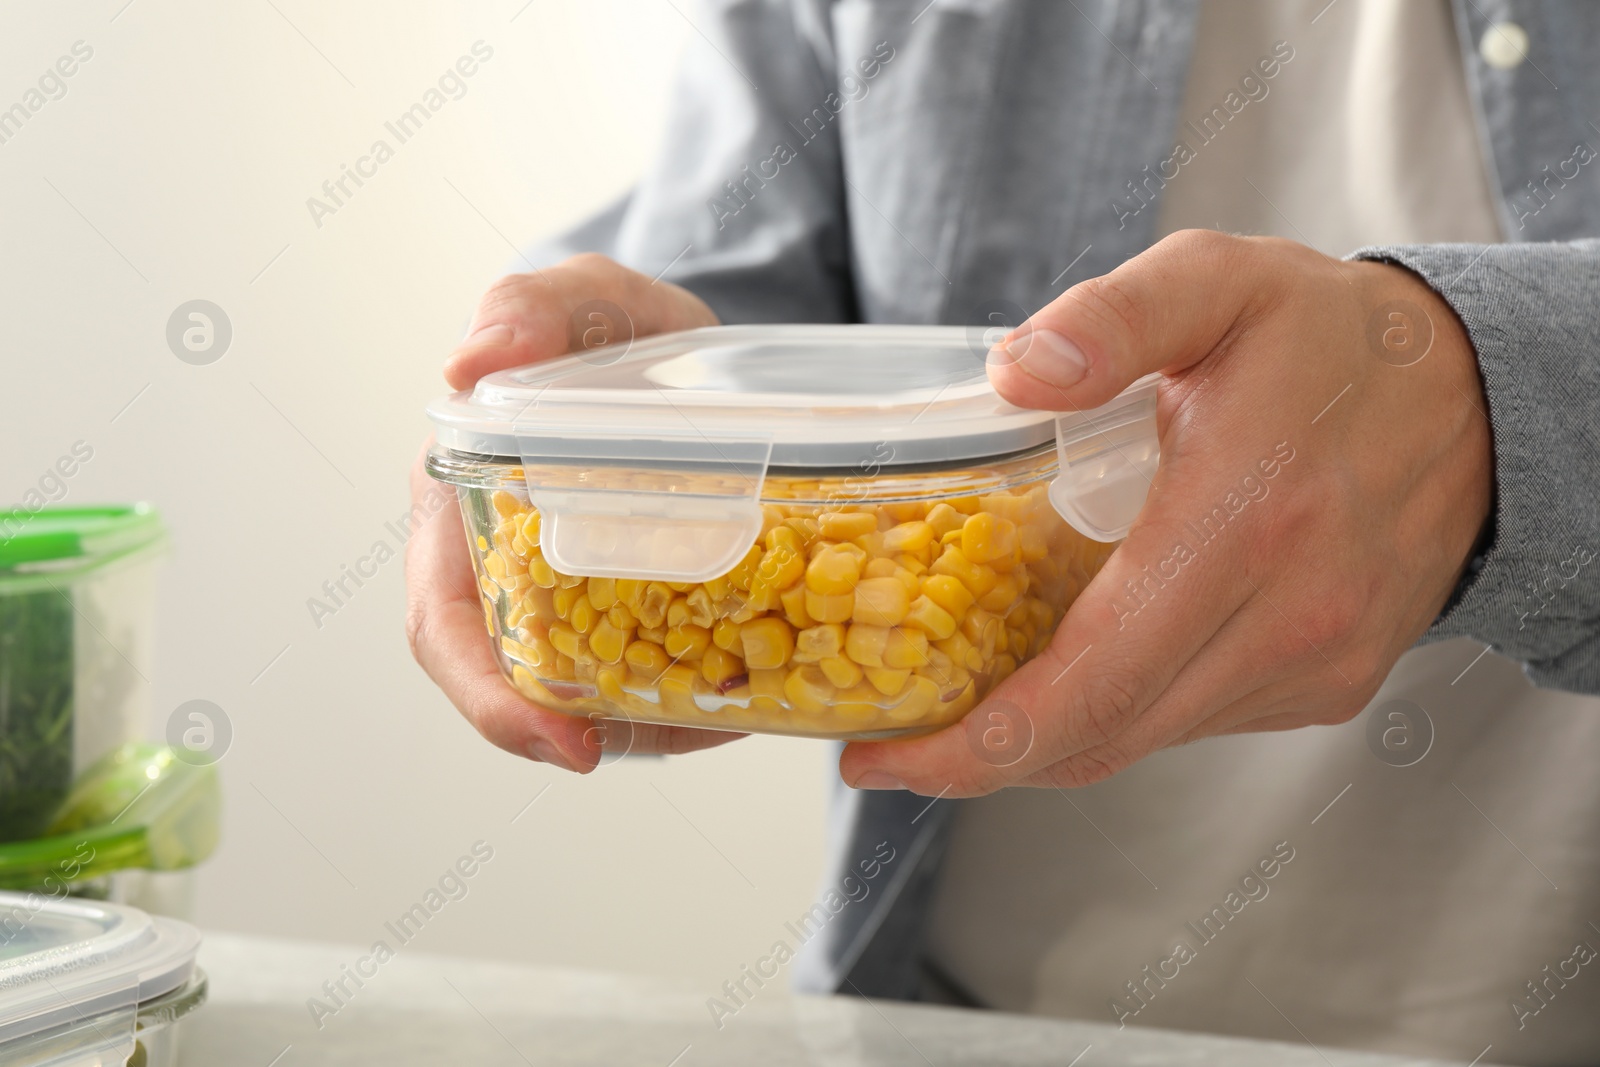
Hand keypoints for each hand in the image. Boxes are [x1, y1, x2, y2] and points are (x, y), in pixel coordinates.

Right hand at [406, 254, 741, 771]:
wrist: (688, 350)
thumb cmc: (620, 325)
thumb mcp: (589, 298)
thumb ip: (531, 306)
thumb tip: (465, 364)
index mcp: (463, 501)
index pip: (443, 619)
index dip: (484, 692)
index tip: (557, 739)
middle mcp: (501, 561)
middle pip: (505, 675)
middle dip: (554, 732)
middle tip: (623, 754)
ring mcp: (563, 591)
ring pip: (578, 688)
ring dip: (634, 726)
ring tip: (713, 724)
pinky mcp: (626, 603)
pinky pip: (640, 670)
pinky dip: (681, 696)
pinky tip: (738, 699)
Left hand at [839, 230, 1493, 794]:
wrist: (1478, 400)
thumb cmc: (1330, 339)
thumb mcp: (1218, 283)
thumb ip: (1115, 318)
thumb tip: (1014, 371)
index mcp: (1244, 522)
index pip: (1092, 680)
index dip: (977, 741)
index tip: (886, 756)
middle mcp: (1288, 616)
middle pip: (1103, 736)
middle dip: (982, 761)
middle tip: (892, 750)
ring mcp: (1315, 661)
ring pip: (1144, 740)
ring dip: (1044, 740)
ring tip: (960, 709)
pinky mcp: (1328, 682)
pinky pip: (1193, 721)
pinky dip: (1117, 713)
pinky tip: (1068, 673)